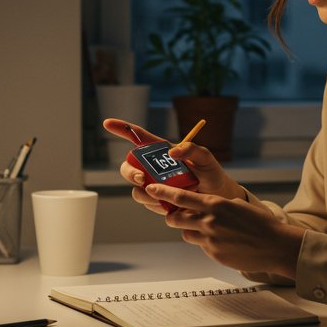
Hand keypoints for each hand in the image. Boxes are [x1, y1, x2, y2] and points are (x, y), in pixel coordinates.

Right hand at [102, 118, 244, 214]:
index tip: (107, 123)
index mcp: (162, 152)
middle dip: (130, 172)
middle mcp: (153, 168)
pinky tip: (171, 204)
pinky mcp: (157, 202)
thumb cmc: (211, 173)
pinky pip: (149, 204)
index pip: (138, 137)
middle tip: (142, 178)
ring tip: (161, 196)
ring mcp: (153, 185)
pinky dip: (157, 204)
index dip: (122, 129)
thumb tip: (173, 151)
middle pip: (128, 167)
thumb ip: (193, 149)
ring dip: (145, 192)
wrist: (218, 199)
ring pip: (136, 189)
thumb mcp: (206, 157)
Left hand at [145, 183, 303, 278]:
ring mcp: (210, 240)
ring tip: (205, 229)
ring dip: (190, 230)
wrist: (275, 246)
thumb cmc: (260, 223)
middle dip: (172, 216)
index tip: (151, 189)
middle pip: (175, 218)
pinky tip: (222, 241)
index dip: (162, 193)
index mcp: (215, 204)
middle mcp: (209, 221)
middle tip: (174, 215)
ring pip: (186, 234)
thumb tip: (204, 206)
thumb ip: (217, 205)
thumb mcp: (237, 205)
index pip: (181, 197)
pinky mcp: (213, 254)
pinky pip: (201, 246)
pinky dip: (206, 243)